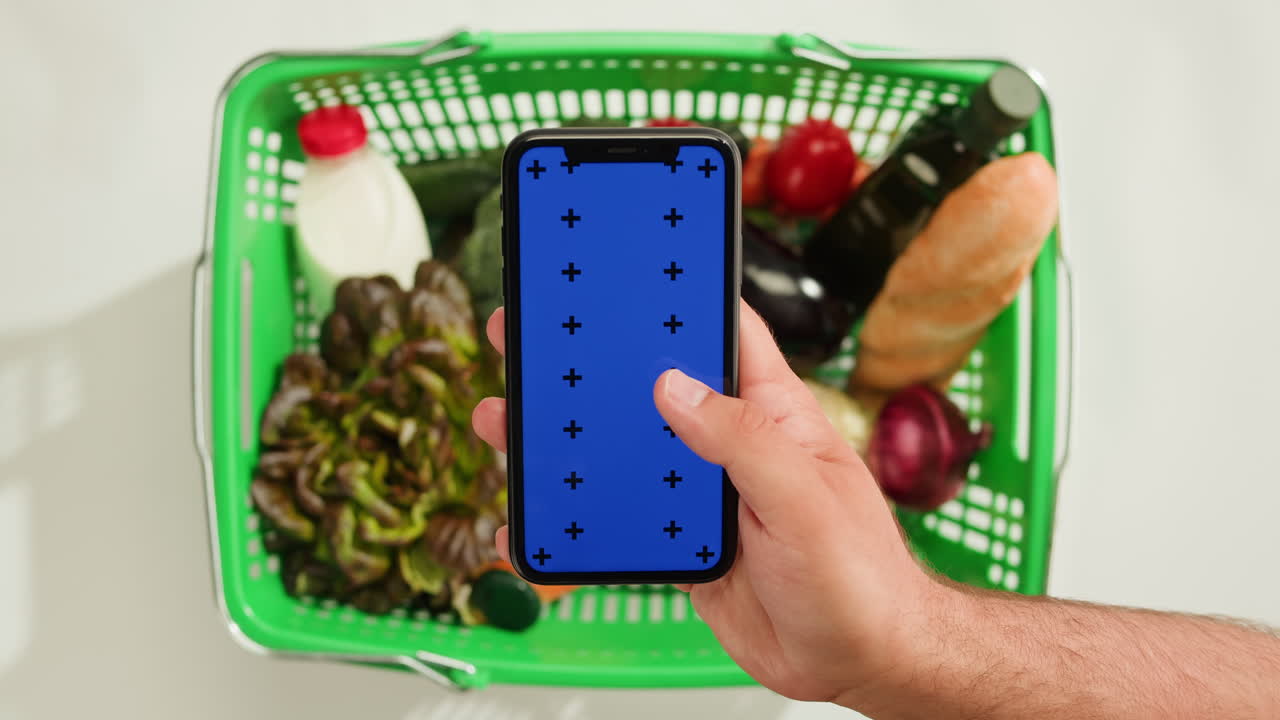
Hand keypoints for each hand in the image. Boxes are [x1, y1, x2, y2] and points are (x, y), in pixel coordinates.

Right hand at [472, 301, 942, 705]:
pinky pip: (617, 518)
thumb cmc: (861, 578)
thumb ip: (742, 440)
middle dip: (590, 363)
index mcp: (772, 413)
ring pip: (623, 453)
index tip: (619, 269)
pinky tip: (533, 517)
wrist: (856, 662)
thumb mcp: (804, 499)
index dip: (674, 296)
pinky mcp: (681, 541)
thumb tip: (674, 389)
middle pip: (649, 388)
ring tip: (503, 419)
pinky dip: (574, 516)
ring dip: (567, 439)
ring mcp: (702, 493)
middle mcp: (731, 444)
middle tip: (528, 337)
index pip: (722, 332)